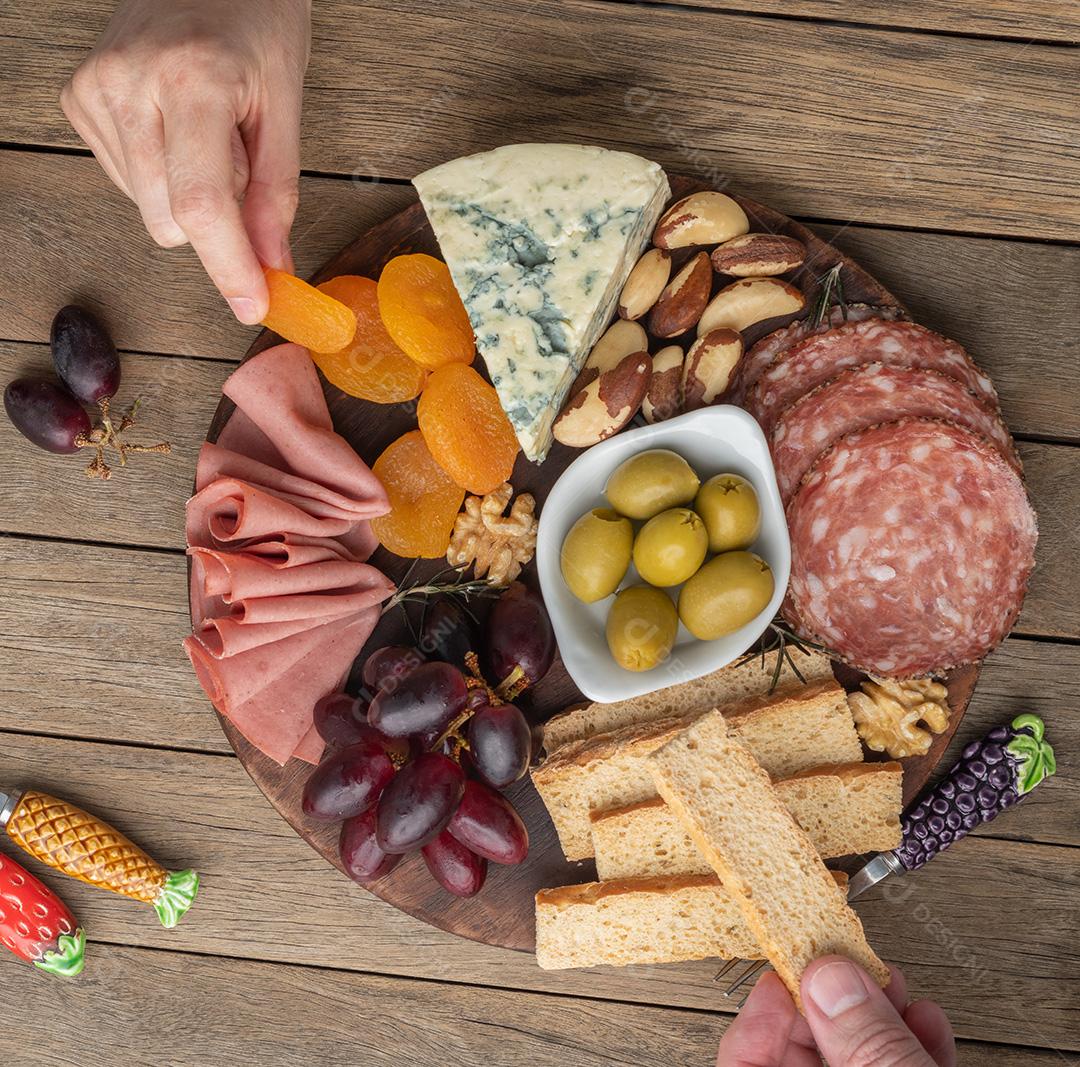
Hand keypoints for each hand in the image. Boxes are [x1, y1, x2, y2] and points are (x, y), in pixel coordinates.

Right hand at [61, 0, 311, 323]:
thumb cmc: (254, 19)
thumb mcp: (286, 103)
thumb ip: (277, 193)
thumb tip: (272, 267)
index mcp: (191, 80)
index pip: (203, 206)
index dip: (229, 267)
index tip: (252, 306)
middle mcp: (129, 83)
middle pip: (172, 221)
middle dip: (218, 223)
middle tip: (241, 165)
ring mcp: (96, 90)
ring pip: (149, 212)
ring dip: (189, 197)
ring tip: (208, 135)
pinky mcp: (78, 98)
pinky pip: (128, 185)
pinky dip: (163, 175)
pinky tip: (177, 129)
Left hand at [716, 957, 955, 1066]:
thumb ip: (865, 1042)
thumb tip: (830, 977)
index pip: (741, 1062)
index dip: (762, 1012)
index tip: (792, 971)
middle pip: (799, 1056)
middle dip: (834, 1003)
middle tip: (851, 963)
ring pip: (850, 1063)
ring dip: (877, 1019)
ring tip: (895, 985)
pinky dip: (906, 1051)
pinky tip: (925, 1023)